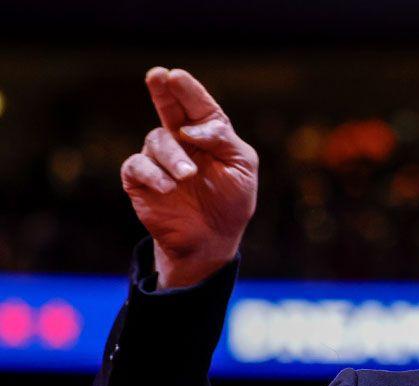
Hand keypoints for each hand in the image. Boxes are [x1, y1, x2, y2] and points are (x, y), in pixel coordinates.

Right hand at [121, 67, 257, 288]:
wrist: (213, 238)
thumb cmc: (231, 200)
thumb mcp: (241, 167)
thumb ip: (222, 140)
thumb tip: (191, 128)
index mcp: (209, 133)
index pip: (199, 106)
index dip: (188, 90)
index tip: (176, 76)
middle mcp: (182, 140)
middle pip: (169, 108)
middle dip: (163, 91)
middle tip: (157, 75)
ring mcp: (160, 159)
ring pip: (157, 140)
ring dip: (173, 156)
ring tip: (188, 175)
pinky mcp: (141, 180)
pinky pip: (138, 166)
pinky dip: (153, 174)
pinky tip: (169, 186)